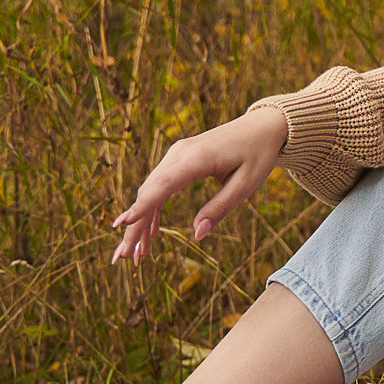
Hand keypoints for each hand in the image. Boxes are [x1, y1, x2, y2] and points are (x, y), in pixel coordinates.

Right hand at [109, 103, 290, 263]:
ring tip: (135, 254)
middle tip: (123, 257)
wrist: (261, 127)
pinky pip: (160, 185)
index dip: (142, 206)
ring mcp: (177, 154)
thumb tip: (197, 234)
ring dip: (140, 221)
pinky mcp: (179, 158)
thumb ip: (220, 208)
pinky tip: (151, 233)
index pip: (163, 184)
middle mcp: (180, 152)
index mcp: (198, 158)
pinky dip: (152, 208)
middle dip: (134, 226)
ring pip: (150, 191)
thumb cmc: (257, 154)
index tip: (122, 224)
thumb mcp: (245, 184)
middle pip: (150, 192)